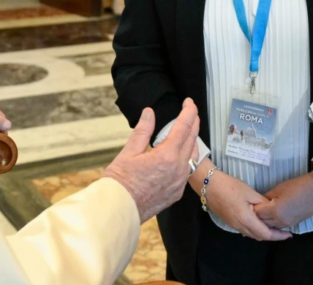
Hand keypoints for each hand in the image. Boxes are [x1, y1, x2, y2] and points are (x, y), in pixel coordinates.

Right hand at [103, 100, 200, 222]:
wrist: (119, 210)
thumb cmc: (120, 182)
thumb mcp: (129, 151)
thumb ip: (143, 130)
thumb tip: (149, 113)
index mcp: (167, 156)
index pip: (184, 127)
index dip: (188, 111)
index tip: (189, 102)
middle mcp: (178, 169)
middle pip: (192, 140)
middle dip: (193, 123)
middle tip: (191, 111)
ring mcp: (179, 182)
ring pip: (193, 156)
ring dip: (192, 140)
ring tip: (189, 130)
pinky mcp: (176, 192)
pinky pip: (187, 170)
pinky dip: (187, 157)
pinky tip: (181, 154)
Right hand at [196, 166, 291, 240]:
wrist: (208, 185)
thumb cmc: (229, 187)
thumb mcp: (250, 192)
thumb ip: (263, 203)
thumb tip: (273, 209)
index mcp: (246, 220)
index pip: (266, 234)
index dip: (278, 236)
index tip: (289, 234)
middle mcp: (240, 226)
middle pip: (259, 237)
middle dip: (272, 236)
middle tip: (283, 231)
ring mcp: (233, 225)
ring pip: (251, 234)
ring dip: (263, 233)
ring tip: (273, 227)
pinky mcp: (229, 222)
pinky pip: (245, 230)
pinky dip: (255, 229)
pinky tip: (259, 222)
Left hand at [253, 173, 312, 229]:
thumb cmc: (298, 186)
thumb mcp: (279, 188)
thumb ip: (266, 197)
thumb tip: (259, 202)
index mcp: (275, 211)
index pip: (256, 213)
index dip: (252, 208)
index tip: (248, 202)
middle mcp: (279, 221)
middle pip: (261, 222)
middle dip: (256, 215)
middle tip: (252, 207)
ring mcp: (286, 224)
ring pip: (269, 226)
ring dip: (264, 220)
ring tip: (261, 211)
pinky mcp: (292, 225)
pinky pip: (277, 226)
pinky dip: (272, 222)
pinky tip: (270, 215)